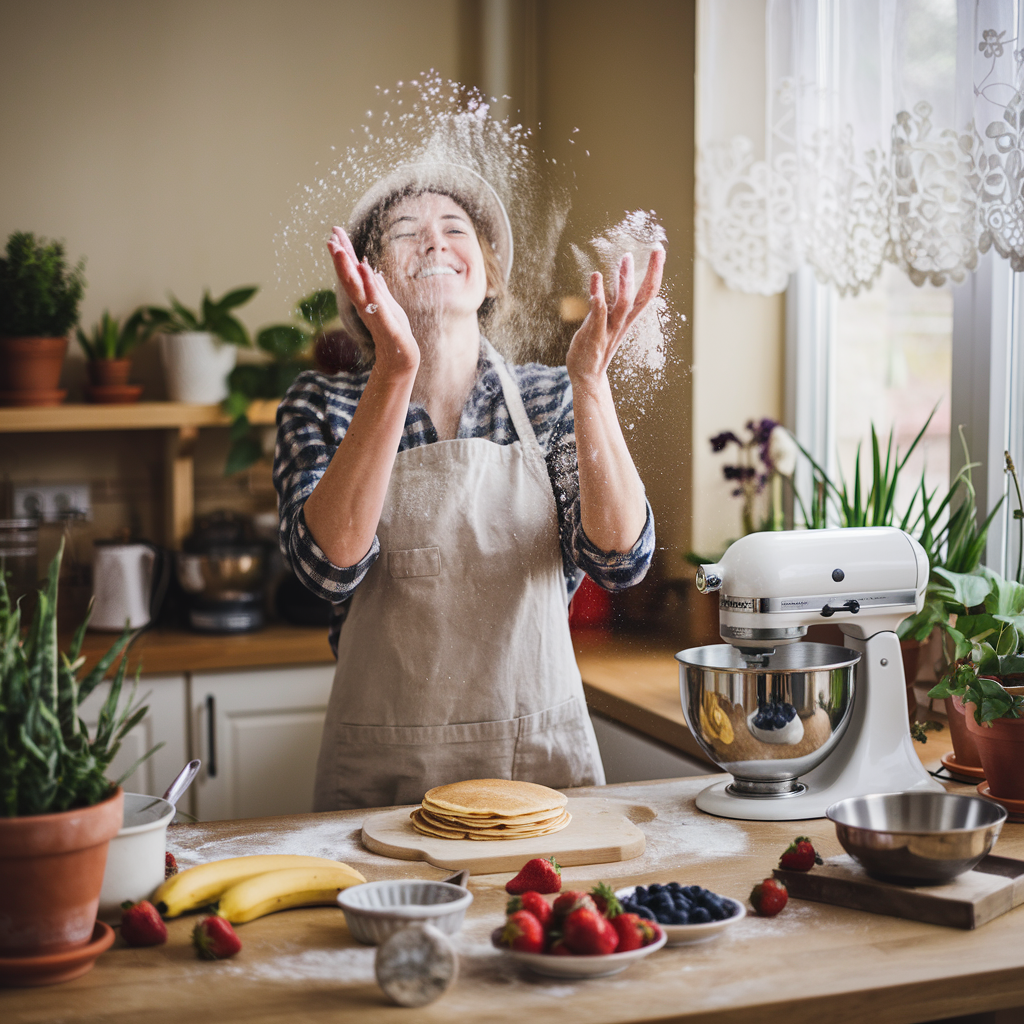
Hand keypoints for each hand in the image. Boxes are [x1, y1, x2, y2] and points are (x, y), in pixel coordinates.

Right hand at [328, 226, 418, 378]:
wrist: (401, 358)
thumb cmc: (394, 331)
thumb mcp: (387, 304)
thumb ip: (377, 287)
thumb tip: (370, 269)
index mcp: (365, 297)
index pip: (352, 271)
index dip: (344, 253)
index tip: (334, 232)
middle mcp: (365, 304)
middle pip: (349, 278)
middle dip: (340, 258)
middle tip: (331, 239)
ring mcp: (374, 314)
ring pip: (357, 289)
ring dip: (348, 271)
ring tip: (341, 252)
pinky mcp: (386, 325)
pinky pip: (377, 305)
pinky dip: (371, 288)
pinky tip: (367, 272)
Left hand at [565, 249, 664, 389]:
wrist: (587, 376)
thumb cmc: (595, 346)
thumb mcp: (607, 322)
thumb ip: (611, 304)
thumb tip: (615, 285)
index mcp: (627, 318)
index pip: (647, 294)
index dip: (655, 273)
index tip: (659, 251)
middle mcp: (623, 323)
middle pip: (644, 297)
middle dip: (652, 273)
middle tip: (657, 250)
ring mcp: (610, 330)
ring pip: (624, 304)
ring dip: (625, 281)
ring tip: (626, 258)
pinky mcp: (595, 336)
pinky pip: (599, 315)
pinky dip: (598, 296)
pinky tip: (595, 277)